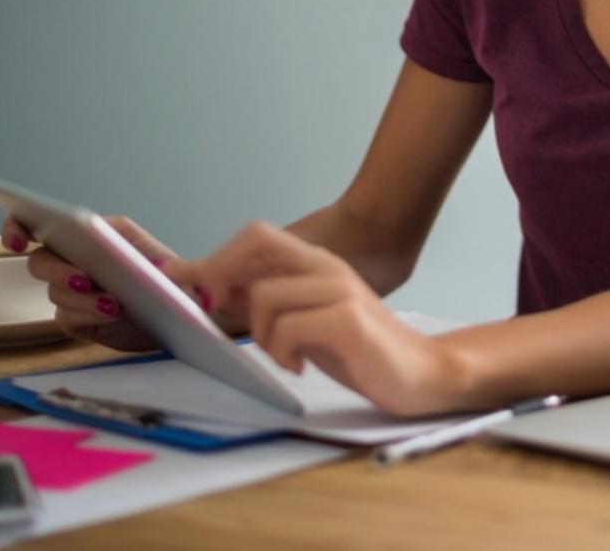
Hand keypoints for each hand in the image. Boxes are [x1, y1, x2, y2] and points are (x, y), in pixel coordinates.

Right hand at [1, 213, 181, 352]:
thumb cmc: (170, 280)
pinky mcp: (78, 319)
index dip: (16, 228)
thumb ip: (133, 247)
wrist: (181, 315)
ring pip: (55, 292)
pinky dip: (88, 315)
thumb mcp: (159, 256)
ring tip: (115, 303)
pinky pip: (67, 317)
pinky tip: (111, 313)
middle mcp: (76, 261)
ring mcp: (74, 292)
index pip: (39, 224)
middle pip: (40, 261)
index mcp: (90, 235)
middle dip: (57, 270)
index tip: (17, 240)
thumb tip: (108, 240)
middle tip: (84, 279)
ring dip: (82, 298)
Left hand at [164, 221, 466, 416]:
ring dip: (260, 334)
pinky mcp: (349, 321)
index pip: (258, 236)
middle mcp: (328, 267)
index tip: (190, 286)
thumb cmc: (358, 349)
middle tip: (213, 313)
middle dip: (220, 276)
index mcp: (317, 263)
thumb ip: (267, 301)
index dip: (218, 256)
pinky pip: (289, 327)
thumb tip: (210, 289)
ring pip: (265, 296)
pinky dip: (282, 353)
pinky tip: (298, 366)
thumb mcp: (304, 321)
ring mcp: (340, 290)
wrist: (419, 373)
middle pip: (257, 245)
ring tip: (282, 356)